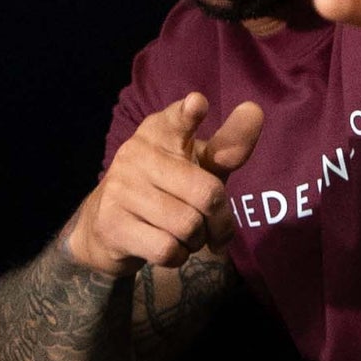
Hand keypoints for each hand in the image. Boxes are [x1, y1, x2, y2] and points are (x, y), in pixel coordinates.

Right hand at [63, 93, 262, 274]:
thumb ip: (228, 147)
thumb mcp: (200, 167)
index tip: (197, 104)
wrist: (106, 228)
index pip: (177, 120)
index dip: (188, 114)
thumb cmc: (168, 191)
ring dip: (196, 240)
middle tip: (213, 226)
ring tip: (183, 233)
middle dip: (219, 220)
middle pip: (207, 194)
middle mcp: (136, 154)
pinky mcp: (112, 224)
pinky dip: (178, 256)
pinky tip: (167, 247)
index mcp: (161, 132)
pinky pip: (168, 249)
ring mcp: (121, 189)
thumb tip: (254, 110)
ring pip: (189, 226)